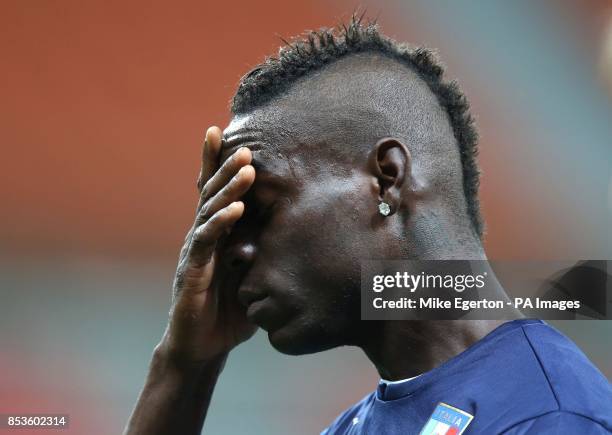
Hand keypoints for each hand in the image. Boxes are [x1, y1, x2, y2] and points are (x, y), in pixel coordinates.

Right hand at [157, 126, 256, 366]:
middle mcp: (203, 236)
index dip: (219, 165)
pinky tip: (236, 209)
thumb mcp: (255, 277)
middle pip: (212, 194)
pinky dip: (221, 223)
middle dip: (226, 167)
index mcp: (217, 234)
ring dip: (229, 188)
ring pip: (210, 211)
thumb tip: (298, 234)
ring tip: (246, 166)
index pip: (217, 193)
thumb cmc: (230, 310)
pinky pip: (207, 242)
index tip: (229, 135)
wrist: (203, 346)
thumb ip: (266, 254)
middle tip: (243, 143)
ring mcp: (196, 251)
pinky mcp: (192, 270)